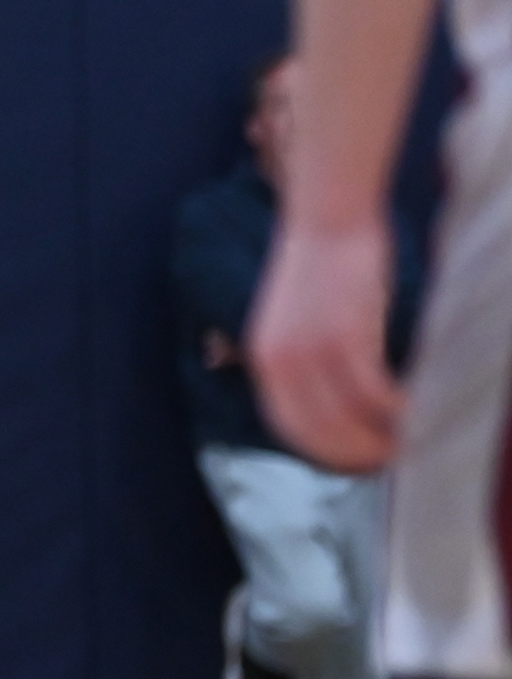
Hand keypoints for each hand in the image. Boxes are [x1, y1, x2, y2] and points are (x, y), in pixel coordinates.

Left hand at [249, 216, 403, 471]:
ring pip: (349, 420)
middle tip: (389, 463)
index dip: (322, 452)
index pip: (287, 428)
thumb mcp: (294, 319)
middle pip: (318, 434)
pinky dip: (397, 411)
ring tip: (409, 445)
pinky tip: (416, 413)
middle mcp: (278, 362)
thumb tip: (332, 397)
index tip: (352, 463)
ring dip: (382, 440)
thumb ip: (303, 358)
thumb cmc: (324, 263)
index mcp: (262, 359)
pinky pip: (374, 394)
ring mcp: (310, 351)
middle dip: (355, 456)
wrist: (327, 214)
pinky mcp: (346, 337)